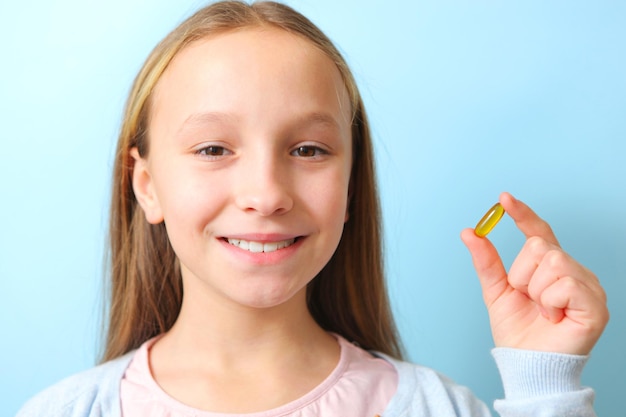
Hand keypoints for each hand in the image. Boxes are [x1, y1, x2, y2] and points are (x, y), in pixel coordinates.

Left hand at [460, 192, 608, 354]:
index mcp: (550, 267)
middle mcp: (573, 271)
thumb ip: (486, 260)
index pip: (539, 232)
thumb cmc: (516, 330)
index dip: (522, 214)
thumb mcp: (495, 290)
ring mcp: (588, 286)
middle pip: (540, 246)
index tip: (503, 198)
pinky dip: (549, 301)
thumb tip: (469, 231)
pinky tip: (553, 317)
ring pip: (552, 261)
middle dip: (521, 274)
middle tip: (527, 299)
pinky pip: (564, 284)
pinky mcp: (595, 305)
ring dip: (534, 290)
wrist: (525, 363)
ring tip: (541, 310)